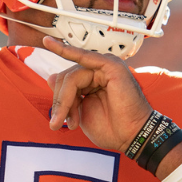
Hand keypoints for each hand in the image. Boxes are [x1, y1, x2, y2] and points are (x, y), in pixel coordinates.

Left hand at [43, 36, 152, 153]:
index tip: (57, 121)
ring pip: (71, 77)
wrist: (131, 137)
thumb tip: (51, 77)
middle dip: (61, 102)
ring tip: (71, 121)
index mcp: (93, 79)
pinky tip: (50, 44)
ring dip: (64, 100)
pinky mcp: (110, 65)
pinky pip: (83, 57)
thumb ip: (67, 94)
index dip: (59, 101)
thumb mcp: (81, 111)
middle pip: (66, 78)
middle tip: (63, 122)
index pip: (66, 81)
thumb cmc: (112, 128)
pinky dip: (65, 50)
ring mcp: (105, 66)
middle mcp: (99, 70)